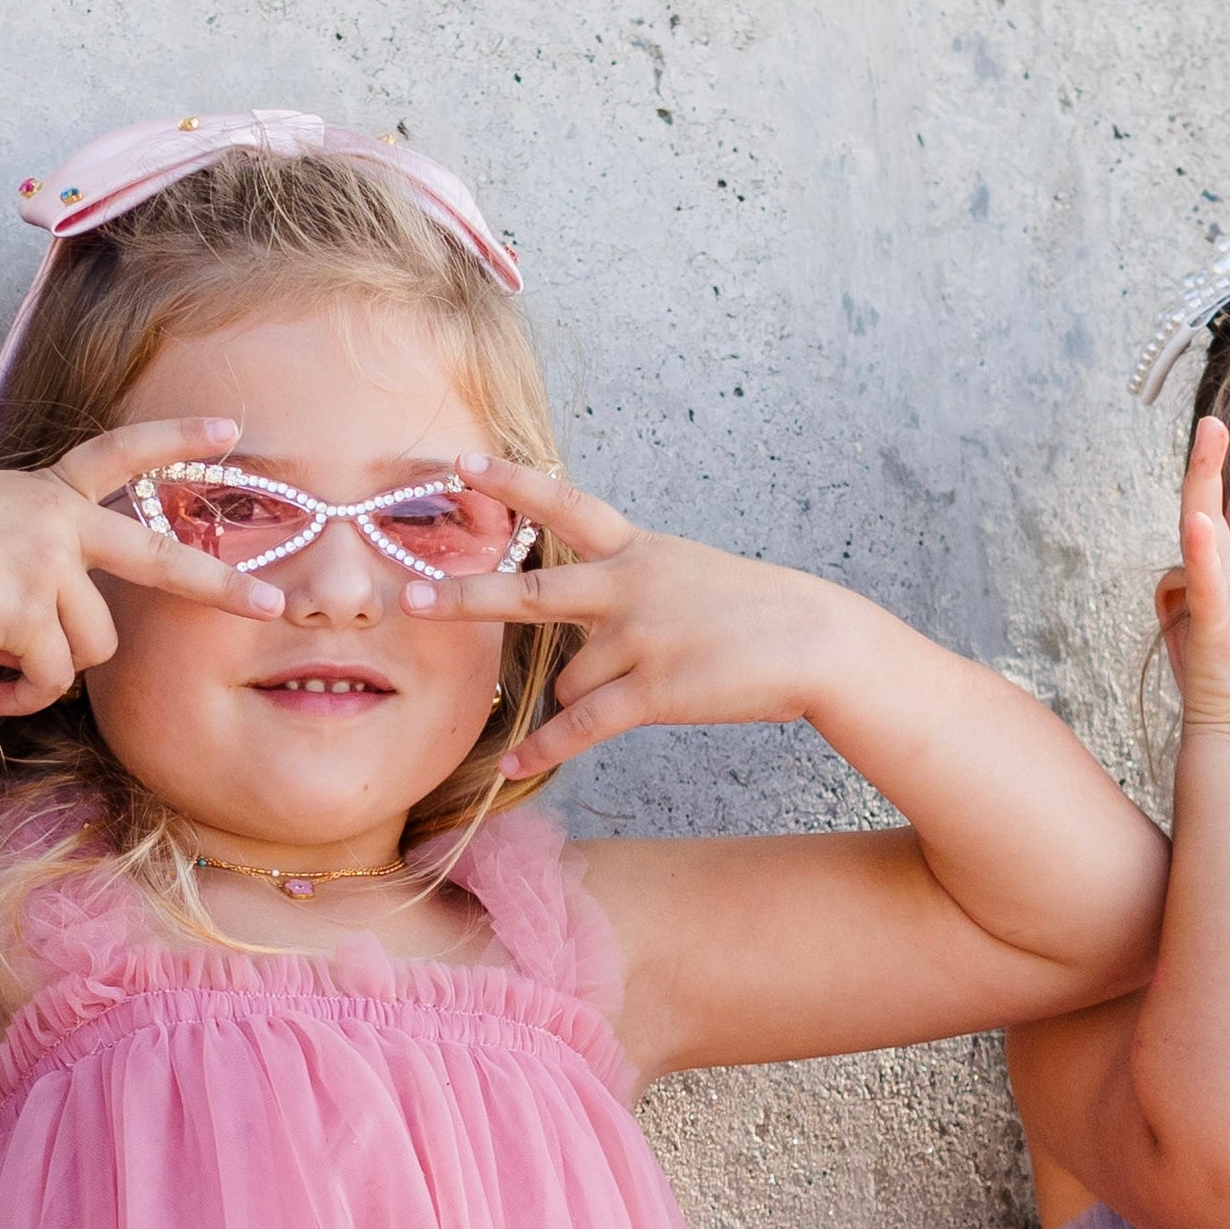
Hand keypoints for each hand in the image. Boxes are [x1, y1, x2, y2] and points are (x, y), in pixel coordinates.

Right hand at [0, 420, 282, 713]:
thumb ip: (27, 570)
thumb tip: (40, 649)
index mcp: (46, 491)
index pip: (120, 452)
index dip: (177, 438)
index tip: (232, 430)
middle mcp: (59, 518)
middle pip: (158, 558)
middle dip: (219, 587)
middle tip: (273, 606)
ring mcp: (49, 559)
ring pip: (93, 644)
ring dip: (54, 670)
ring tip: (8, 671)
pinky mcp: (29, 605)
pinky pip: (51, 675)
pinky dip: (28, 696)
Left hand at [405, 461, 836, 775]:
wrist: (816, 642)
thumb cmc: (752, 613)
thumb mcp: (688, 573)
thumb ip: (627, 585)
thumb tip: (569, 638)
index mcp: (639, 550)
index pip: (566, 506)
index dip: (512, 484)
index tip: (460, 464)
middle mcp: (632, 586)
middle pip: (532, 594)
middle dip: (468, 600)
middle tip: (413, 600)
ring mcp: (643, 638)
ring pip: (566, 678)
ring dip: (579, 696)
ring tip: (636, 689)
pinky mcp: (655, 690)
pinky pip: (579, 726)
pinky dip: (543, 748)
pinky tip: (513, 764)